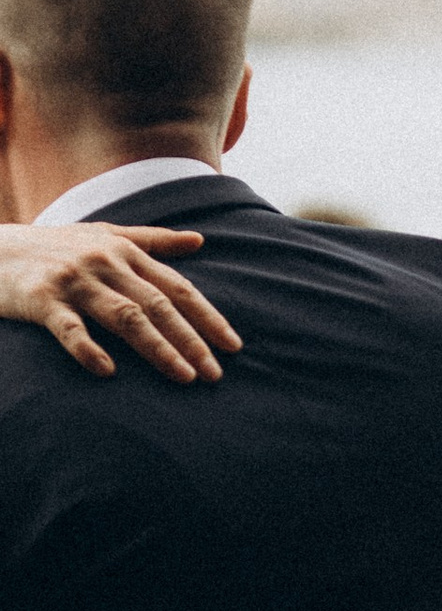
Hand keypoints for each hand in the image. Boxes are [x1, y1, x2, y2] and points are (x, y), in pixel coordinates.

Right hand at [0, 222, 240, 380]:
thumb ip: (152, 240)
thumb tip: (199, 240)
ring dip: (157, 348)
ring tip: (183, 376)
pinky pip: (68, 328)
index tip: (233, 346)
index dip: (207, 317)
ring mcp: (72, 280)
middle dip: (190, 340)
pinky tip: (108, 371)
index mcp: (122, 250)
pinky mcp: (40, 299)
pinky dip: (88, 349)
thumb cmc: (52, 246)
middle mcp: (102, 262)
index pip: (175, 287)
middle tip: (215, 374)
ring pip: (124, 316)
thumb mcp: (103, 234)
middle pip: (157, 305)